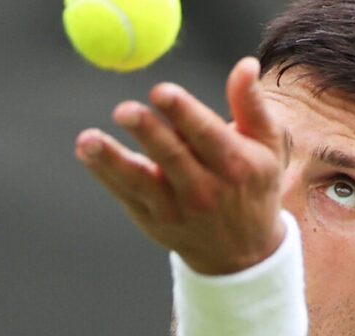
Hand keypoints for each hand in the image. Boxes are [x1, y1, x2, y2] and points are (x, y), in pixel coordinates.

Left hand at [75, 57, 284, 274]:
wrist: (242, 252)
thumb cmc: (253, 184)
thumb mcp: (266, 145)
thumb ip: (251, 104)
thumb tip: (245, 64)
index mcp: (235, 166)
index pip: (206, 135)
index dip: (183, 112)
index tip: (161, 91)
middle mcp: (205, 191)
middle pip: (172, 158)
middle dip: (147, 133)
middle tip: (124, 110)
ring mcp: (175, 209)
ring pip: (141, 181)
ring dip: (113, 160)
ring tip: (90, 140)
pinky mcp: (152, 220)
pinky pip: (125, 193)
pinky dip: (105, 173)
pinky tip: (88, 151)